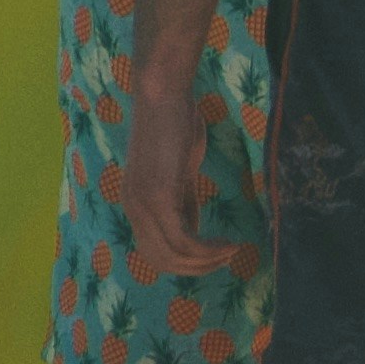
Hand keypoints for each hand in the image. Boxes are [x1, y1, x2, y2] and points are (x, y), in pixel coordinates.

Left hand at [117, 70, 239, 276]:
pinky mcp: (159, 197)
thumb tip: (192, 232)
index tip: (213, 256)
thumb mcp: (180, 172)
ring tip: (231, 251)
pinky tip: (228, 242)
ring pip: (174, 254)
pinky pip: (184, 239)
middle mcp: (133, 209)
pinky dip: (208, 248)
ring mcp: (143, 205)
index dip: (184, 263)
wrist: (162, 95)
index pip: (153, 252)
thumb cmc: (174, 125)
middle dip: (196, 268)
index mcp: (134, 204)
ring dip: (207, 260)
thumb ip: (183, 201)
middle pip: (161, 261)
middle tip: (226, 259)